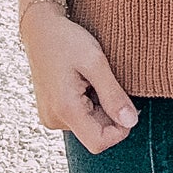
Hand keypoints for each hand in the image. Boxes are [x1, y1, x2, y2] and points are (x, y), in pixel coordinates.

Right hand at [20, 3, 139, 153]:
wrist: (40, 29)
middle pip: (96, 134)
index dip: (120, 129)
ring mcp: (51, 117)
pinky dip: (90, 104)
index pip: (99, 142)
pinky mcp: (52, 112)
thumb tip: (132, 122)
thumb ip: (113, 95)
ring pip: (89, 125)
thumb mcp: (96, 63)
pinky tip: (85, 82)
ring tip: (93, 79)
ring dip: (100, 107)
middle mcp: (54, 120)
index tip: (128, 104)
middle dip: (110, 113)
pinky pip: (79, 118)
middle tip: (109, 82)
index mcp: (65, 109)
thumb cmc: (67, 41)